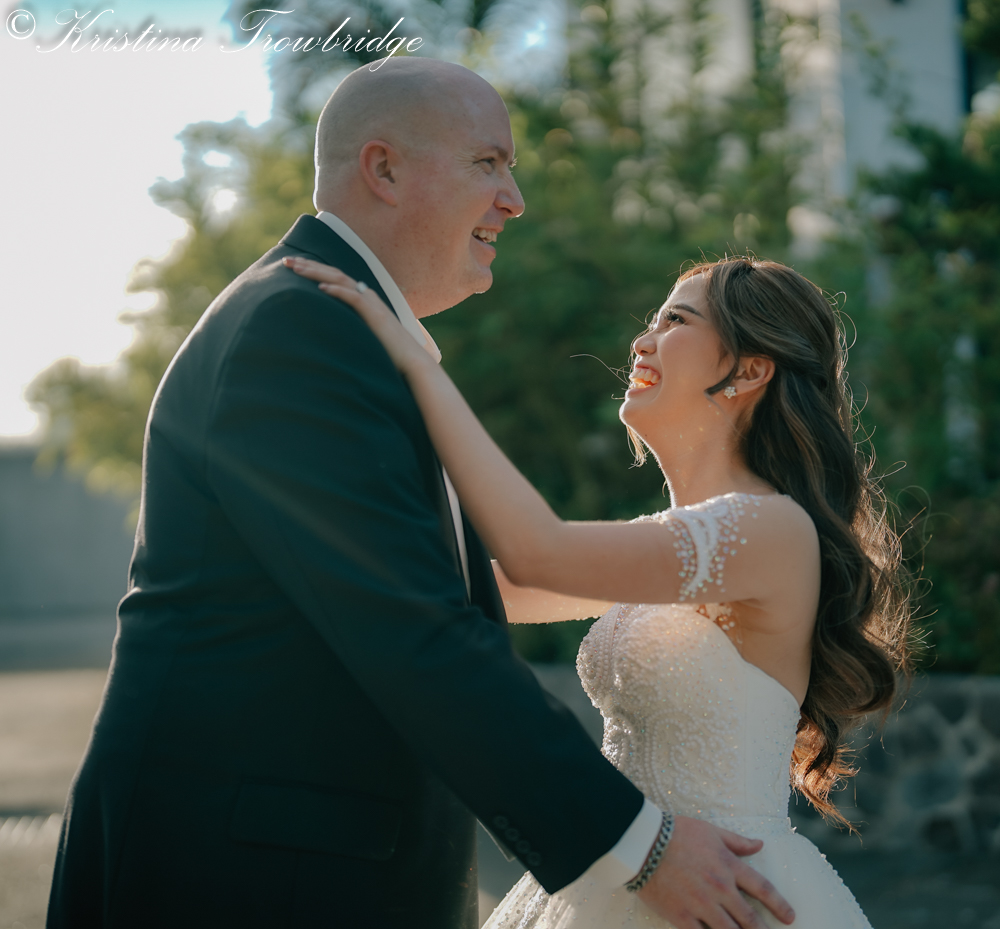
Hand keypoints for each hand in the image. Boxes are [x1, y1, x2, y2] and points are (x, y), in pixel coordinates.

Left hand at [282, 257, 430, 374]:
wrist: (412, 361)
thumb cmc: (389, 352)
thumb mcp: (364, 334)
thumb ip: (350, 327)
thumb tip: (331, 331)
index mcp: (364, 299)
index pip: (335, 278)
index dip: (314, 269)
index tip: (294, 266)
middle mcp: (367, 296)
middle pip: (334, 274)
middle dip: (309, 265)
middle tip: (286, 260)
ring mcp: (372, 304)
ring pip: (341, 280)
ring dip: (318, 273)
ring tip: (297, 268)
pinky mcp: (375, 315)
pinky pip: (354, 298)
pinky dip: (337, 291)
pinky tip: (321, 288)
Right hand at [636, 816, 794, 928]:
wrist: (644, 842)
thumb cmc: (677, 832)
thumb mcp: (711, 830)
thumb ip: (737, 841)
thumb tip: (760, 845)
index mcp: (728, 865)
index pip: (762, 889)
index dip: (779, 905)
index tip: (790, 917)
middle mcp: (720, 888)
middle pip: (749, 918)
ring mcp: (701, 905)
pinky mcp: (682, 917)